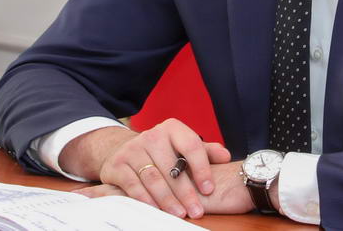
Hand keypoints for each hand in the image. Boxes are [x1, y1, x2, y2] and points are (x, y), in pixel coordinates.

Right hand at [65, 118, 229, 218]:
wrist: (124, 150)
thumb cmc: (162, 152)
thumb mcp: (182, 147)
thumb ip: (205, 151)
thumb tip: (225, 156)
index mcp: (172, 128)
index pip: (191, 146)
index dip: (202, 168)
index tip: (209, 189)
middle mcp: (151, 135)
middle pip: (172, 167)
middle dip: (186, 192)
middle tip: (197, 210)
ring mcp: (133, 150)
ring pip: (153, 178)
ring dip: (168, 199)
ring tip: (180, 213)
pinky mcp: (118, 165)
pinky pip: (133, 185)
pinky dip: (146, 199)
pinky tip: (156, 210)